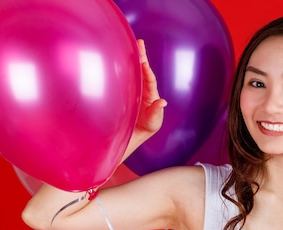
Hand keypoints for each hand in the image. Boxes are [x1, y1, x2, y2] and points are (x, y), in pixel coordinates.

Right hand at [124, 39, 167, 159]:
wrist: (132, 134)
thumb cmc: (146, 128)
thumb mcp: (153, 122)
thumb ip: (156, 112)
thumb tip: (163, 102)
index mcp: (151, 95)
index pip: (149, 81)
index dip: (147, 72)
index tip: (144, 62)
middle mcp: (143, 89)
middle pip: (142, 70)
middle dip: (141, 56)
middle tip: (139, 42)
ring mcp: (134, 89)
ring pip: (133, 71)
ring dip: (133, 58)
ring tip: (133, 45)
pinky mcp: (124, 92)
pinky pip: (124, 78)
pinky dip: (122, 68)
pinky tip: (119, 58)